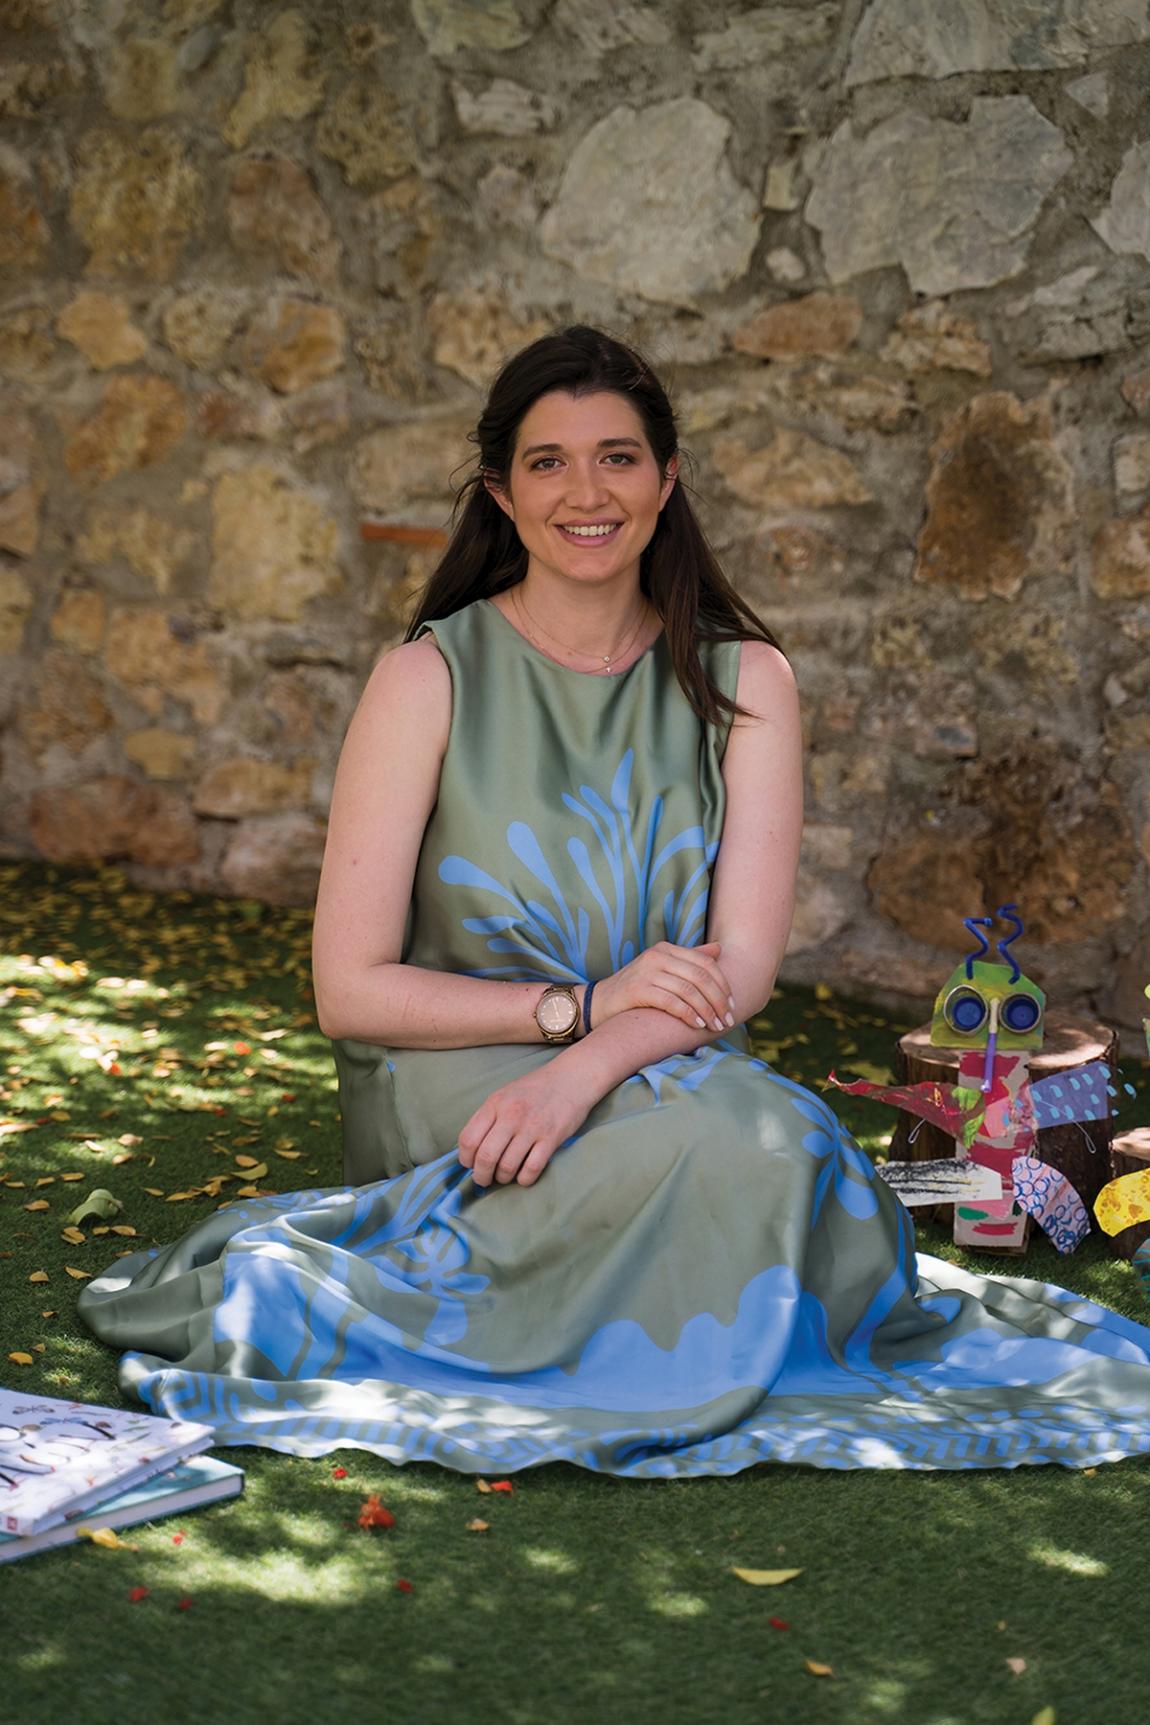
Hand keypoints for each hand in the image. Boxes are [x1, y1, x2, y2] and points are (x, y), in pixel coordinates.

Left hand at [457, 1065, 592, 1188]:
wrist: (571, 1078)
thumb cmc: (535, 1089)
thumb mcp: (504, 1095)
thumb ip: (488, 1118)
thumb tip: (471, 1150)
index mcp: (495, 1104)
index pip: (469, 1139)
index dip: (465, 1159)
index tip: (470, 1165)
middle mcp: (511, 1115)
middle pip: (486, 1157)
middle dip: (481, 1175)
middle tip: (483, 1180)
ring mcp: (532, 1127)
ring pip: (507, 1166)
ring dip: (503, 1178)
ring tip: (504, 1176)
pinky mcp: (551, 1138)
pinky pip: (532, 1169)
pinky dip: (524, 1179)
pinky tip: (523, 1176)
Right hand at [591, 940, 735, 1035]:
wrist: (599, 1004)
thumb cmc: (635, 990)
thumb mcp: (662, 971)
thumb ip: (689, 960)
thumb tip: (719, 949)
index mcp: (666, 949)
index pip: (705, 963)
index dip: (723, 984)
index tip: (733, 1005)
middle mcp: (657, 956)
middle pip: (700, 977)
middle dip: (719, 1000)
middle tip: (729, 1020)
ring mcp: (646, 971)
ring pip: (689, 990)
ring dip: (707, 1011)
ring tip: (716, 1026)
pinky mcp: (638, 989)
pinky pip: (672, 1002)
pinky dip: (688, 1014)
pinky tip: (697, 1025)